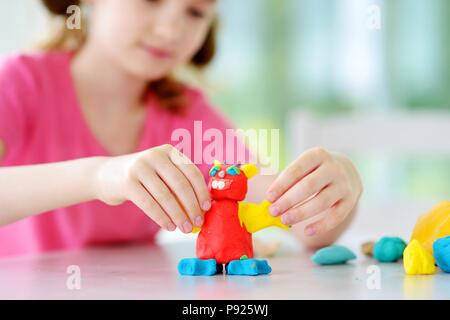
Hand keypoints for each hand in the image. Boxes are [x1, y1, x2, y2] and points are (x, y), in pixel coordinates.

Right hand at [93, 144, 210, 232]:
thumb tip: (201, 208)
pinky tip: (169, 226)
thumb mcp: (161, 172)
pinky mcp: (127, 182)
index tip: (207, 208)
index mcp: (169, 151)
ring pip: (165, 196)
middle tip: (198, 222)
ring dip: (178, 215)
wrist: (106, 175)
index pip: (192, 172)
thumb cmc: (142, 178)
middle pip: (181, 185)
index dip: (201, 191)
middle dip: (192, 206)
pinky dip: (162, 217)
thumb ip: (178, 184)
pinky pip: (149, 204)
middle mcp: (155, 155)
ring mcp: (140, 167)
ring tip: (185, 228)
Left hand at [266, 148, 361, 236]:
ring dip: (301, 213)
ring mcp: (344, 184)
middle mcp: (333, 168)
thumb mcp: (304, 167)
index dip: (281, 184)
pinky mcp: (351, 200)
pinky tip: (307, 231)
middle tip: (273, 211)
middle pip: (309, 186)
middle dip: (289, 200)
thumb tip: (271, 201)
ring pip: (322, 202)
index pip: (297, 170)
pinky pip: (337, 216)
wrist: (348, 170)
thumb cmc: (315, 171)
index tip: (269, 197)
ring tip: (285, 220)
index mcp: (317, 155)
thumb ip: (289, 181)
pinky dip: (321, 225)